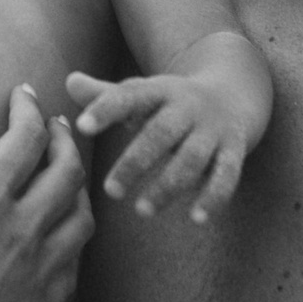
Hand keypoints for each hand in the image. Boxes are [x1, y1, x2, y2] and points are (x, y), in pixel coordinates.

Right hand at [0, 85, 92, 301]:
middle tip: (54, 126)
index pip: (24, 140)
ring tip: (66, 175)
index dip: (30, 111)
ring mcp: (40, 268)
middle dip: (64, 139)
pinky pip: (77, 261)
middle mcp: (23, 229)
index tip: (24, 96)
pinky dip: (75, 238)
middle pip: (67, 170)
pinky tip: (63, 236)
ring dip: (79, 186)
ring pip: (82, 214)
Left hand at [69, 70, 256, 222]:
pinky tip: (196, 219)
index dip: (105, 109)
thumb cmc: (170, 103)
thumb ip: (105, 95)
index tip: (81, 127)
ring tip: (141, 210)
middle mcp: (187, 108)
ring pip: (191, 159)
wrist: (232, 94)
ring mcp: (212, 130)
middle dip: (135, 162)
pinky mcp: (234, 150)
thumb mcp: (142, 94)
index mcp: (158, 91)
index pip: (128, 96)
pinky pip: (226, 175)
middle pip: (160, 133)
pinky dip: (213, 197)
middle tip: (110, 191)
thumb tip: (69, 82)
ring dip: (167, 186)